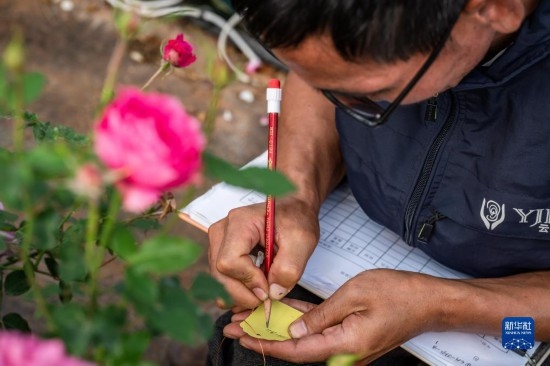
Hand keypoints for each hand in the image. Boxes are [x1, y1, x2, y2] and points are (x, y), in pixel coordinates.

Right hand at [208, 197, 320, 309]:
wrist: (292, 208)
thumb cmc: (296, 218)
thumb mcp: (302, 241)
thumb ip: (289, 269)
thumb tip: (272, 293)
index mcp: (240, 222)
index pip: (230, 262)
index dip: (249, 281)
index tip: (270, 288)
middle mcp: (223, 230)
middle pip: (220, 274)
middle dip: (244, 293)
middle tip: (268, 297)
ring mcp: (218, 241)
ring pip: (218, 279)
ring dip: (241, 293)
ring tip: (264, 291)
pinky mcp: (220, 250)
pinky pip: (221, 278)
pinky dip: (237, 289)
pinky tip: (254, 289)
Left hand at [224, 269, 443, 363]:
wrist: (429, 302)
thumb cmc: (398, 295)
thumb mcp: (356, 295)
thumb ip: (322, 315)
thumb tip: (293, 331)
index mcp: (344, 344)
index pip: (296, 350)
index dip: (266, 344)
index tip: (241, 335)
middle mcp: (343, 352)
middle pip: (295, 348)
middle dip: (263, 337)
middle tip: (234, 326)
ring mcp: (347, 345)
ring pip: (304, 340)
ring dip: (277, 330)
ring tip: (250, 319)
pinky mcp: (349, 336)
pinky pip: (318, 331)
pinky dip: (298, 323)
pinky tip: (281, 314)